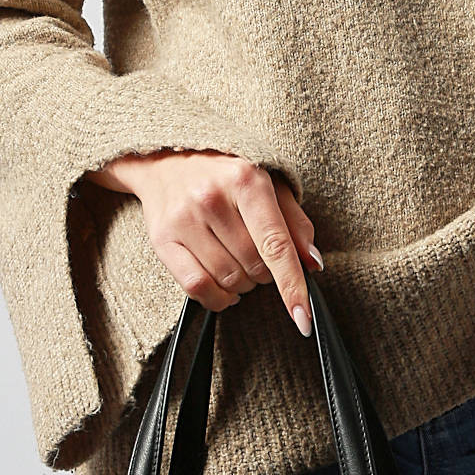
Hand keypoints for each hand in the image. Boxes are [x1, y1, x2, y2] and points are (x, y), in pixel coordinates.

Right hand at [85, 149, 321, 335]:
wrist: (165, 158)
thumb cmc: (225, 172)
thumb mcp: (269, 183)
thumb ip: (295, 222)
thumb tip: (312, 264)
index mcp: (246, 180)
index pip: (275, 244)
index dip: (292, 284)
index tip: (304, 316)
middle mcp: (212, 198)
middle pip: (254, 265)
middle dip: (266, 274)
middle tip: (261, 259)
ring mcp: (184, 219)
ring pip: (227, 279)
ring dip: (243, 286)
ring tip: (241, 266)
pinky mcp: (162, 239)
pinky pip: (196, 287)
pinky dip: (217, 298)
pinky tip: (225, 289)